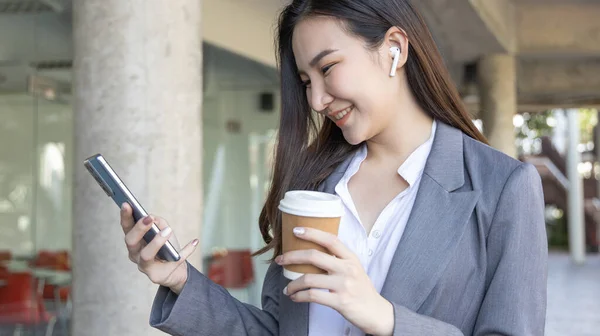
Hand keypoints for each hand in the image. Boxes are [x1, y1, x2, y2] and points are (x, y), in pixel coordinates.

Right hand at [120, 203, 198, 293]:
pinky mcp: (157, 276)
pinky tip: (195, 241)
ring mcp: (144, 267)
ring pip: (146, 255)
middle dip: (139, 228)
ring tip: (168, 230)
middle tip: (148, 218)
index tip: (127, 203)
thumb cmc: (167, 249)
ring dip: (157, 241)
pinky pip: (173, 262)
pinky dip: (186, 251)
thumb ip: (159, 223)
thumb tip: (154, 219)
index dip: (125, 216)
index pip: (126, 228)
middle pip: (131, 242)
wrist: (176, 271)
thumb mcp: (164, 231)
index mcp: (134, 241)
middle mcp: (135, 254)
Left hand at [276, 227, 393, 335]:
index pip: (330, 240)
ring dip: (292, 284)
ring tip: (287, 288)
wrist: (376, 312)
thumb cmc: (361, 289)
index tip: (295, 231)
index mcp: (350, 258)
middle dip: (292, 256)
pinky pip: (312, 296)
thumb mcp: (354, 269)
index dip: (312, 233)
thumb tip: (312, 251)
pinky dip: (299, 296)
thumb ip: (338, 259)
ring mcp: (343, 285)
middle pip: (314, 256)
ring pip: (309, 278)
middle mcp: (347, 269)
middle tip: (280, 260)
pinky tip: (294, 297)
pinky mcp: (340, 302)